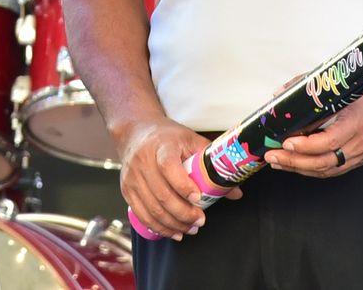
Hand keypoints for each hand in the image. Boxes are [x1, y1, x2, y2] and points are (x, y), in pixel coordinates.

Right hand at [117, 117, 227, 240]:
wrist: (135, 132)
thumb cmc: (167, 137)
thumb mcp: (191, 141)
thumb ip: (212, 164)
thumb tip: (236, 192)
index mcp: (161, 146)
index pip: (169, 168)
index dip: (184, 187)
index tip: (199, 199)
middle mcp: (143, 161)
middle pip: (162, 194)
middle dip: (183, 213)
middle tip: (200, 221)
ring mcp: (132, 177)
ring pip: (152, 209)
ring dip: (173, 224)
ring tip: (190, 229)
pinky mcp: (126, 190)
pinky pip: (142, 215)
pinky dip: (158, 227)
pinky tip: (173, 231)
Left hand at [266, 76, 362, 178]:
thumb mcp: (338, 84)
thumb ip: (307, 88)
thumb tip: (281, 95)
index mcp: (357, 122)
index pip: (329, 141)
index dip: (305, 145)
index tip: (286, 142)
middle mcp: (361, 142)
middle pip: (325, 161)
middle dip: (295, 161)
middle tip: (273, 156)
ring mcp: (361, 153)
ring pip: (328, 169)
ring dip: (300, 168)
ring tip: (279, 162)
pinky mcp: (360, 159)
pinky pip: (334, 170)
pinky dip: (314, 170)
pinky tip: (298, 166)